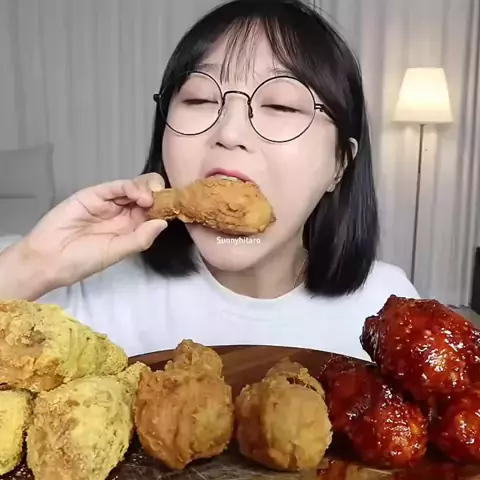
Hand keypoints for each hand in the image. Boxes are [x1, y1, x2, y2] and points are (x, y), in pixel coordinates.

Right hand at [8, 173, 167, 295]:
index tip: (174, 209)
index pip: (152, 213)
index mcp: (130, 229)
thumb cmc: (83, 260)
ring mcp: (109, 203)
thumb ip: (141, 238)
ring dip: (147, 190)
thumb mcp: (117, 252)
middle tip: (164, 200)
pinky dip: (131, 187)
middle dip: (159, 195)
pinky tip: (139, 196)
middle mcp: (122, 214)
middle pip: (147, 197)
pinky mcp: (94, 194)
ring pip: (134, 188)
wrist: (49, 259)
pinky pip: (116, 187)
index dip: (164, 209)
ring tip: (149, 200)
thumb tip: (164, 223)